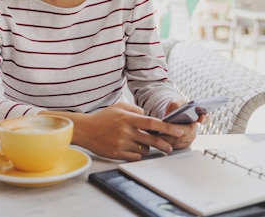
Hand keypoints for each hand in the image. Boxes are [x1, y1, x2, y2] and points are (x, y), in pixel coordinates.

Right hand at [66, 103, 185, 161]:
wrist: (86, 130)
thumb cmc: (104, 118)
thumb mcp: (119, 107)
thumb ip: (135, 110)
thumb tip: (148, 116)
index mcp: (128, 118)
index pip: (152, 123)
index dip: (167, 128)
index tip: (179, 131)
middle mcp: (125, 131)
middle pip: (151, 139)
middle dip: (164, 144)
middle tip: (170, 147)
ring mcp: (121, 143)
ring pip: (144, 149)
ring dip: (147, 147)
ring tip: (141, 142)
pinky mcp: (117, 154)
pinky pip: (135, 156)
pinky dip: (137, 153)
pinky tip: (133, 147)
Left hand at [157, 98, 206, 149]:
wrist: (171, 116)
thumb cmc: (175, 108)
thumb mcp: (175, 103)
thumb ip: (176, 105)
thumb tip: (175, 108)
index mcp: (197, 116)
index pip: (205, 118)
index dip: (204, 118)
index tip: (201, 118)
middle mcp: (195, 128)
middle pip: (189, 131)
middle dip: (177, 129)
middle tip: (167, 127)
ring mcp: (190, 138)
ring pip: (181, 140)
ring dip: (169, 137)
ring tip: (158, 133)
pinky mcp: (183, 145)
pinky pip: (176, 146)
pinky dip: (167, 143)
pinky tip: (159, 139)